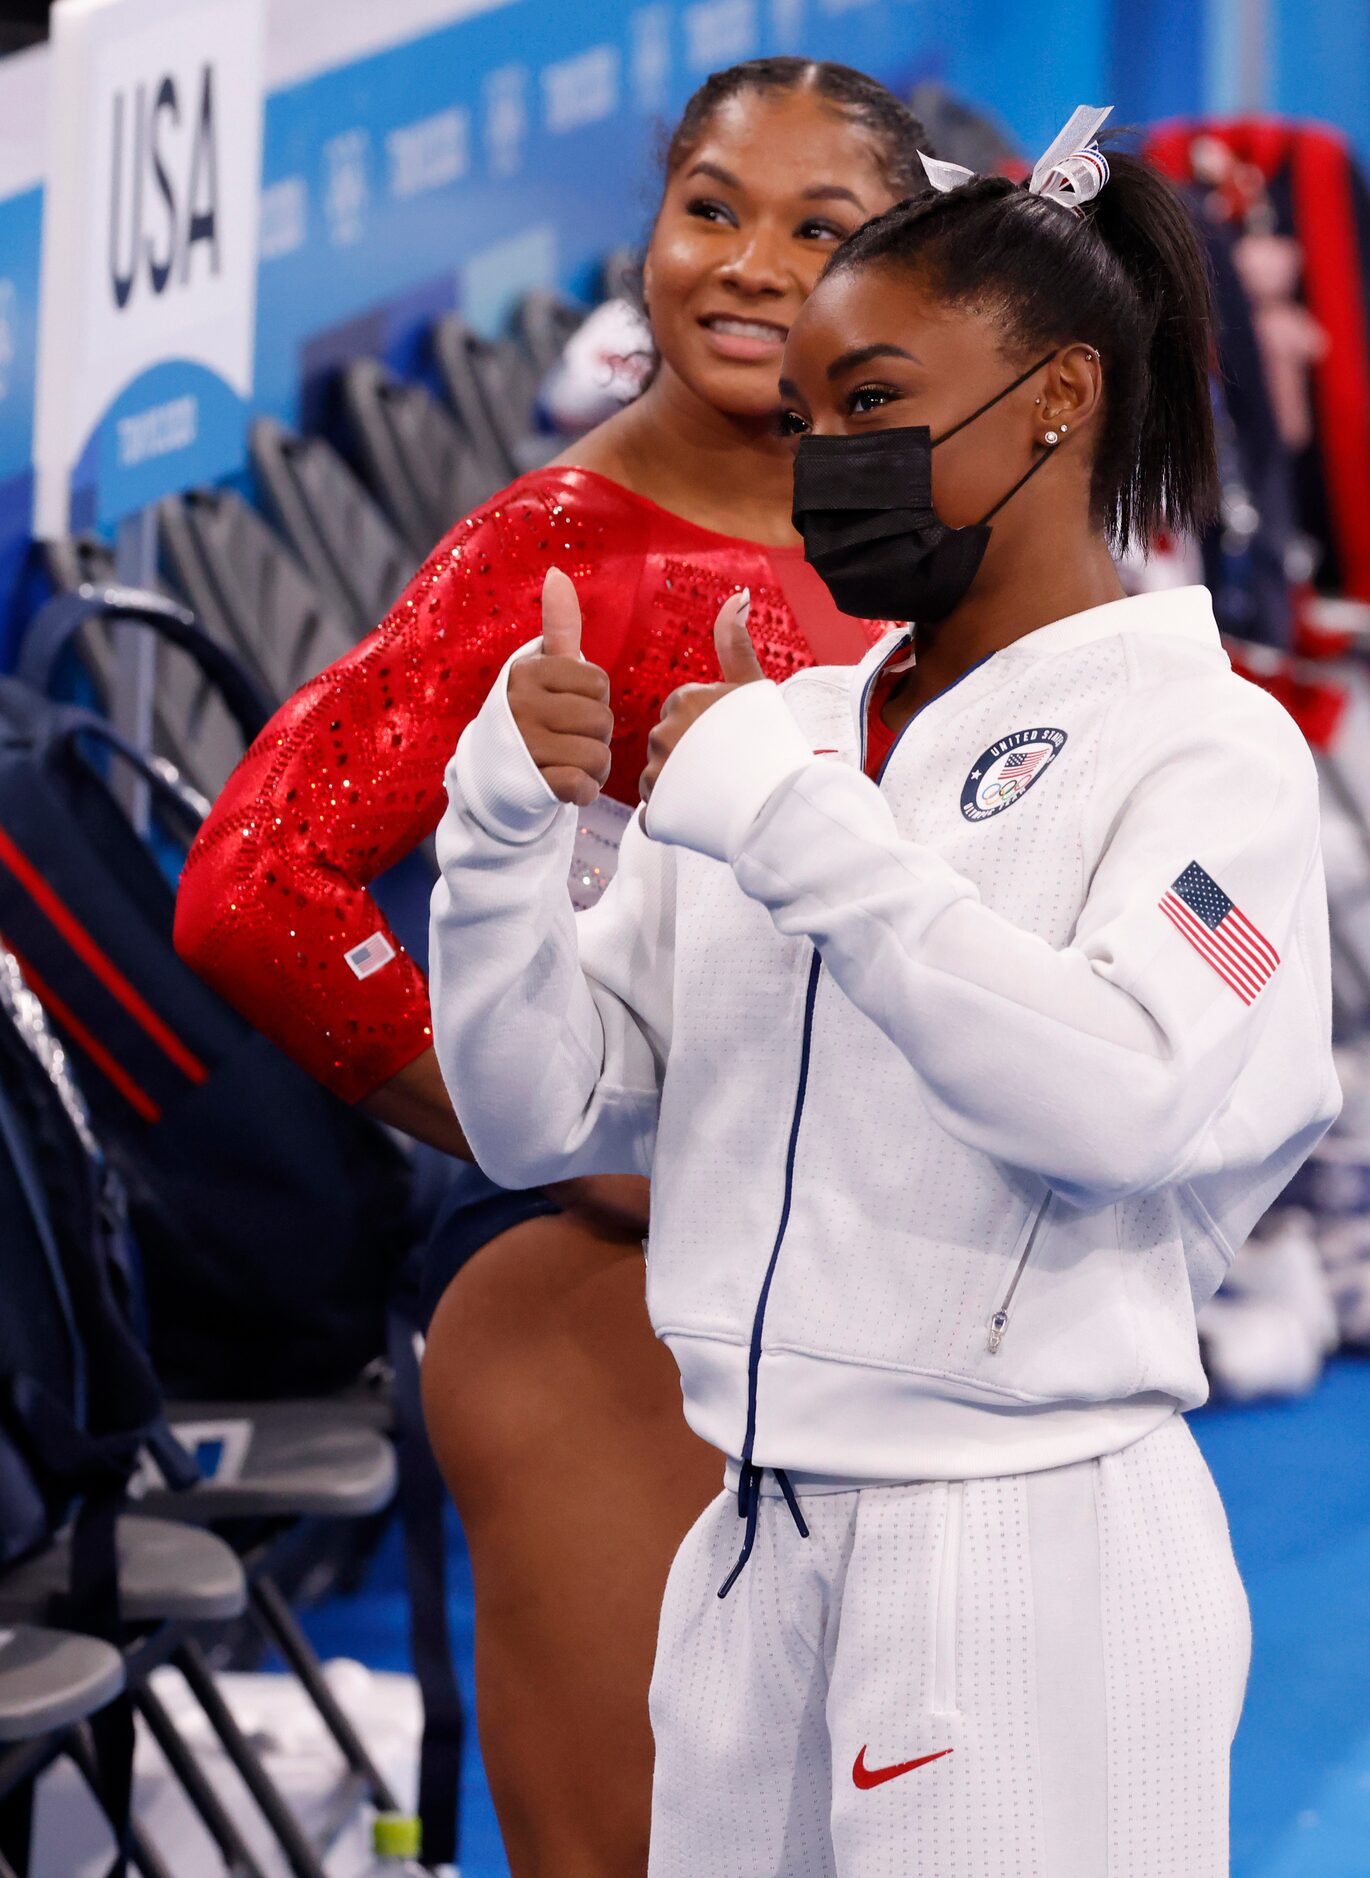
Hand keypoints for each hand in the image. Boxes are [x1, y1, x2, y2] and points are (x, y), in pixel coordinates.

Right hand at [507, 568, 613, 807]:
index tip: (567, 706)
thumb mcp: (540, 670)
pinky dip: (584, 791)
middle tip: (569, 739)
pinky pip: (583, 786)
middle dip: (597, 735)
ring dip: (594, 766)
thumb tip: (557, 573)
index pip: (598, 683)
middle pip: (602, 720)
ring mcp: (524, 747)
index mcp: (526, 673)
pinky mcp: (532, 786)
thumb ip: (558, 626)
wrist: (490, 778)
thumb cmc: (529, 715)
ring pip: (598, 755)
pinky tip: (567, 785)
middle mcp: (521, 706)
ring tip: (568, 762)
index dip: (594, 699)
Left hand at [639, 590, 760, 812]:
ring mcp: (657, 771)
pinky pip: (654, 811)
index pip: (682, 713)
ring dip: (679, 787)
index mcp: (685, 699)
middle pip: (667, 745)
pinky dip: (673, 816)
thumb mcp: (755, 687)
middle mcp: (663, 731)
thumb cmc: (775, 745)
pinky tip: (701, 815)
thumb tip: (737, 596)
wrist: (783, 803)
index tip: (730, 743)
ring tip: (716, 793)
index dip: (705, 731)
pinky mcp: (656, 808)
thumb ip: (736, 645)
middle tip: (724, 770)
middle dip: (688, 758)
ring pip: (659, 778)